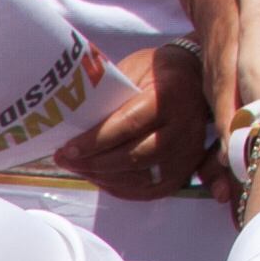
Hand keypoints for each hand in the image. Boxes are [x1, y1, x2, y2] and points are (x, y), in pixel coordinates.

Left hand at [55, 42, 213, 199]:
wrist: (194, 82)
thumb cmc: (157, 74)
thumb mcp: (133, 70)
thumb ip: (110, 96)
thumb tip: (73, 122)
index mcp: (169, 98)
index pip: (128, 125)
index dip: (95, 141)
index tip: (68, 148)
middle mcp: (183, 129)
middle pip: (133, 156)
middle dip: (93, 163)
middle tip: (65, 160)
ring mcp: (187, 154)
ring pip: (139, 177)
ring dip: (102, 177)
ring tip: (78, 168)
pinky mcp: (185, 172)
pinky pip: (148, 190)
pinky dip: (120, 188)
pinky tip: (100, 178)